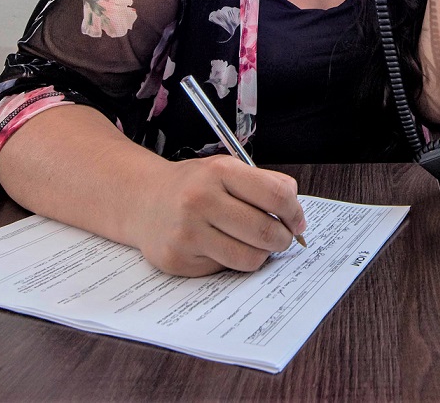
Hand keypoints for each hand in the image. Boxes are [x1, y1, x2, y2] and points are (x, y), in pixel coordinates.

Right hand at [129, 155, 307, 276]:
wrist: (142, 200)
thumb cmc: (193, 186)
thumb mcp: (226, 170)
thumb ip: (264, 185)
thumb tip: (296, 215)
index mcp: (219, 172)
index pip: (277, 195)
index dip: (295, 213)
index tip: (297, 221)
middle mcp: (200, 200)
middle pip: (265, 231)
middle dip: (282, 239)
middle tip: (282, 238)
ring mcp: (187, 232)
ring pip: (249, 258)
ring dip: (261, 255)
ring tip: (255, 244)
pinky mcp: (179, 260)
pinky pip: (224, 270)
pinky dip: (232, 262)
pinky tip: (221, 247)